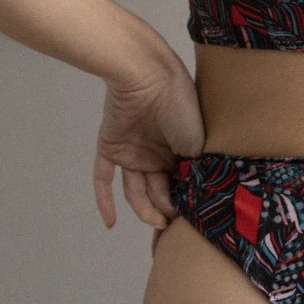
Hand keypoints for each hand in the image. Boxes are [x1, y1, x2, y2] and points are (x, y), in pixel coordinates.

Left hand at [93, 57, 204, 247]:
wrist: (150, 78)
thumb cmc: (182, 107)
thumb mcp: (200, 144)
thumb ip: (198, 173)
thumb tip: (199, 202)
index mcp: (180, 153)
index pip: (182, 187)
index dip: (185, 206)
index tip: (191, 224)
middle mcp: (157, 155)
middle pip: (159, 192)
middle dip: (166, 210)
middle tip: (172, 225)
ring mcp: (133, 153)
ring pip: (136, 192)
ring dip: (145, 210)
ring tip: (156, 222)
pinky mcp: (111, 149)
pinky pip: (103, 180)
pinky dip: (104, 201)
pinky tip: (109, 224)